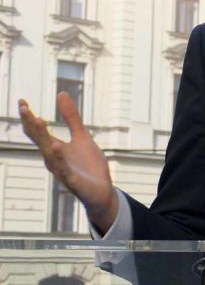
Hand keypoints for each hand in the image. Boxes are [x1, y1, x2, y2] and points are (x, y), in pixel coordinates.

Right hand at [19, 93, 117, 230]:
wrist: (102, 191)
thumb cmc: (89, 165)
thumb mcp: (82, 136)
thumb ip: (71, 117)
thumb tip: (61, 93)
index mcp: (54, 148)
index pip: (37, 131)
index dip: (29, 117)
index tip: (22, 101)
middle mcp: (53, 159)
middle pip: (39, 139)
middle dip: (31, 124)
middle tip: (23, 108)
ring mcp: (62, 170)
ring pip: (49, 152)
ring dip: (43, 137)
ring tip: (38, 120)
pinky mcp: (73, 181)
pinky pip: (64, 168)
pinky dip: (59, 157)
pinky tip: (56, 146)